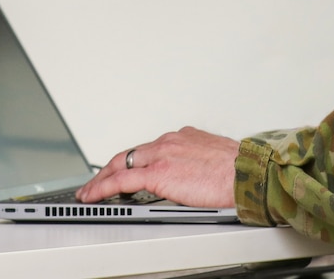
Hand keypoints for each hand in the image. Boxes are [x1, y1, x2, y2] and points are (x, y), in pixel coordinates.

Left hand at [77, 126, 240, 207]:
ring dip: (100, 179)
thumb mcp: (214, 157)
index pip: (149, 149)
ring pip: (120, 164)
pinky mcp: (157, 173)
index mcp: (182, 137)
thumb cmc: (238, 170)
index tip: (125, 169)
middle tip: (96, 180)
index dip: (132, 161)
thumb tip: (196, 174)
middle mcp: (169, 141)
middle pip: (129, 154)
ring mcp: (161, 155)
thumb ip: (197, 161)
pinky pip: (121, 181)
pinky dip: (102, 188)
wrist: (245, 173)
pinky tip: (93, 196)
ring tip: (89, 192)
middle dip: (109, 168)